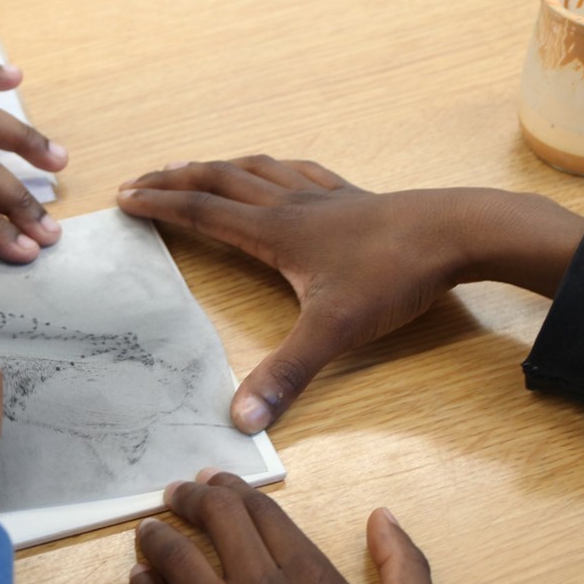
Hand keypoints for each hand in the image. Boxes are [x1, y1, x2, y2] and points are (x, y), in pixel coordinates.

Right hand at [117, 157, 583, 430]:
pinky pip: (297, 172)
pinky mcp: (351, 196)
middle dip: (175, 179)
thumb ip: (286, 373)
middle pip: (219, 180)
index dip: (160, 204)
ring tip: (194, 168)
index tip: (125, 197)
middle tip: (141, 180)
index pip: (203, 211)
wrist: (457, 232)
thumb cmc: (393, 275)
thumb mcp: (334, 331)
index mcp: (274, 231)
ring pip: (255, 168)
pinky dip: (270, 168)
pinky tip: (276, 173)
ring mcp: (322, 195)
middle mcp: (290, 205)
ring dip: (217, 167)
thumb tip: (242, 416)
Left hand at [130, 472, 449, 583]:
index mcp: (312, 576)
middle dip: (192, 498)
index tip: (216, 480)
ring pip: (177, 564)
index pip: (259, 512)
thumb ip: (404, 565)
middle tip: (178, 493)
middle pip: (216, 523)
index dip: (233, 489)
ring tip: (148, 529)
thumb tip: (384, 518)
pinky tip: (139, 580)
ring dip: (158, 538)